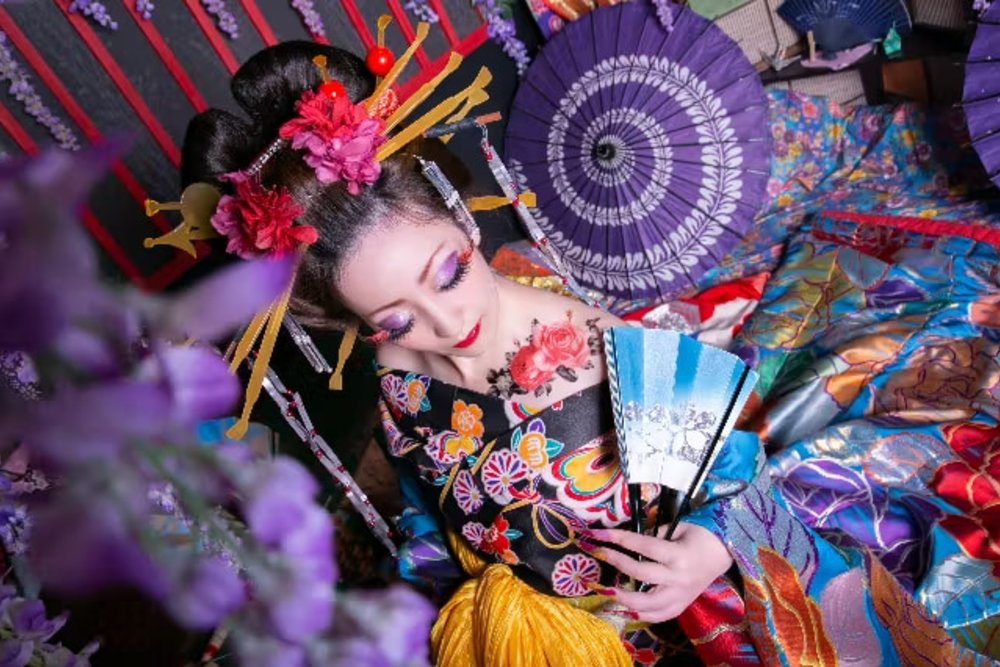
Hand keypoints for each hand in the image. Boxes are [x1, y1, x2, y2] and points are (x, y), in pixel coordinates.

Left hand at [581, 523, 732, 623]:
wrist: (724, 552)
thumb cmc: (700, 535)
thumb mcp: (678, 527)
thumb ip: (654, 535)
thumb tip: (628, 541)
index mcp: (679, 556)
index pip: (643, 547)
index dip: (619, 539)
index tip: (599, 533)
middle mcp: (678, 578)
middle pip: (641, 575)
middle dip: (617, 563)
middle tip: (599, 554)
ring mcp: (681, 596)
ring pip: (648, 605)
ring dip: (625, 598)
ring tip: (607, 589)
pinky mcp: (682, 606)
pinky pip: (659, 616)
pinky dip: (642, 613)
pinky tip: (627, 607)